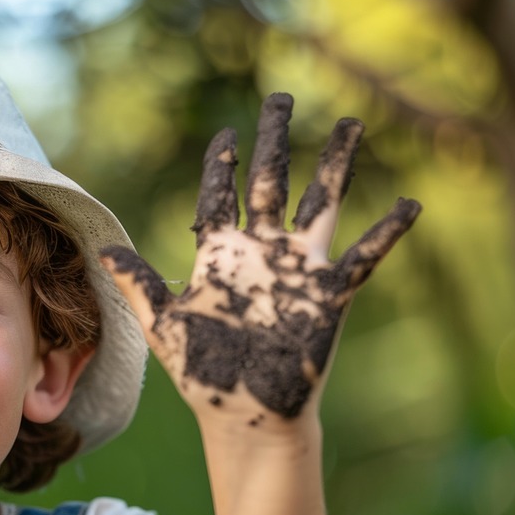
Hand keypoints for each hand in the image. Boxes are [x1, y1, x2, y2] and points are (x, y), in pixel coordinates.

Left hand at [101, 93, 420, 426]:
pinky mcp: (328, 294)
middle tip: (281, 98)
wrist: (245, 416)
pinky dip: (387, 231)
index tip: (227, 134)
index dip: (222, 165)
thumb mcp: (165, 324)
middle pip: (270, 183)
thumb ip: (139, 283)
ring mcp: (297, 270)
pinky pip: (364, 255)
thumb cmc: (203, 375)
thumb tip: (104, 249)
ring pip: (320, 202)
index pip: (219, 197)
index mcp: (219, 257)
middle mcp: (260, 254)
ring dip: (337, 164)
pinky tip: (410, 204)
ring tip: (352, 123)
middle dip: (275, 141)